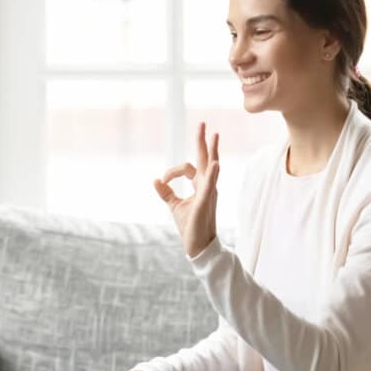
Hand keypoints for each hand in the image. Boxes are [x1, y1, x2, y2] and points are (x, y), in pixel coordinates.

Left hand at [154, 123, 219, 257]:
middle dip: (203, 141)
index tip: (162, 180)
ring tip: (214, 135)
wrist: (197, 245)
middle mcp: (206, 186)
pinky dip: (212, 174)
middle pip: (205, 159)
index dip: (172, 171)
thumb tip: (155, 180)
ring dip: (212, 151)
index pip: (187, 168)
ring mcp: (208, 193)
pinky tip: (215, 163)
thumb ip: (166, 192)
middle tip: (202, 124)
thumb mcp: (174, 205)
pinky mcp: (205, 202)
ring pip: (211, 168)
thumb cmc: (190, 226)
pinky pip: (210, 186)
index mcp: (200, 186)